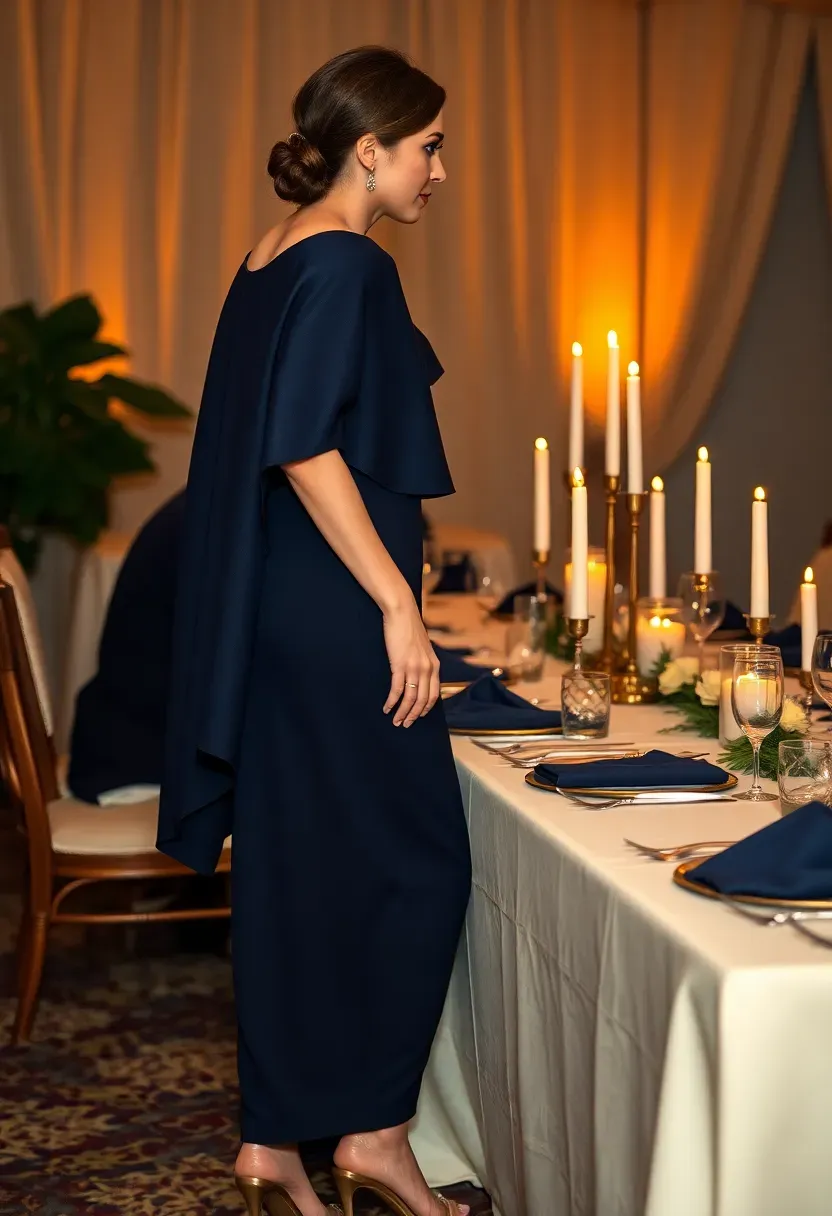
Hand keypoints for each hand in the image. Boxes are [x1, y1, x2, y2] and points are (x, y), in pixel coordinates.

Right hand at [382, 599, 440, 725]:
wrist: (402, 612)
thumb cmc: (409, 628)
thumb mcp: (423, 647)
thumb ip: (424, 661)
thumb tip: (418, 674)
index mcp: (434, 665)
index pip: (434, 694)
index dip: (426, 708)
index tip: (418, 716)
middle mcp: (427, 669)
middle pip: (422, 700)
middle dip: (413, 715)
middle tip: (405, 724)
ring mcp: (414, 667)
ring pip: (410, 698)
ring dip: (403, 713)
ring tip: (396, 721)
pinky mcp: (400, 665)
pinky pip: (397, 690)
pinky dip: (392, 702)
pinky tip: (387, 708)